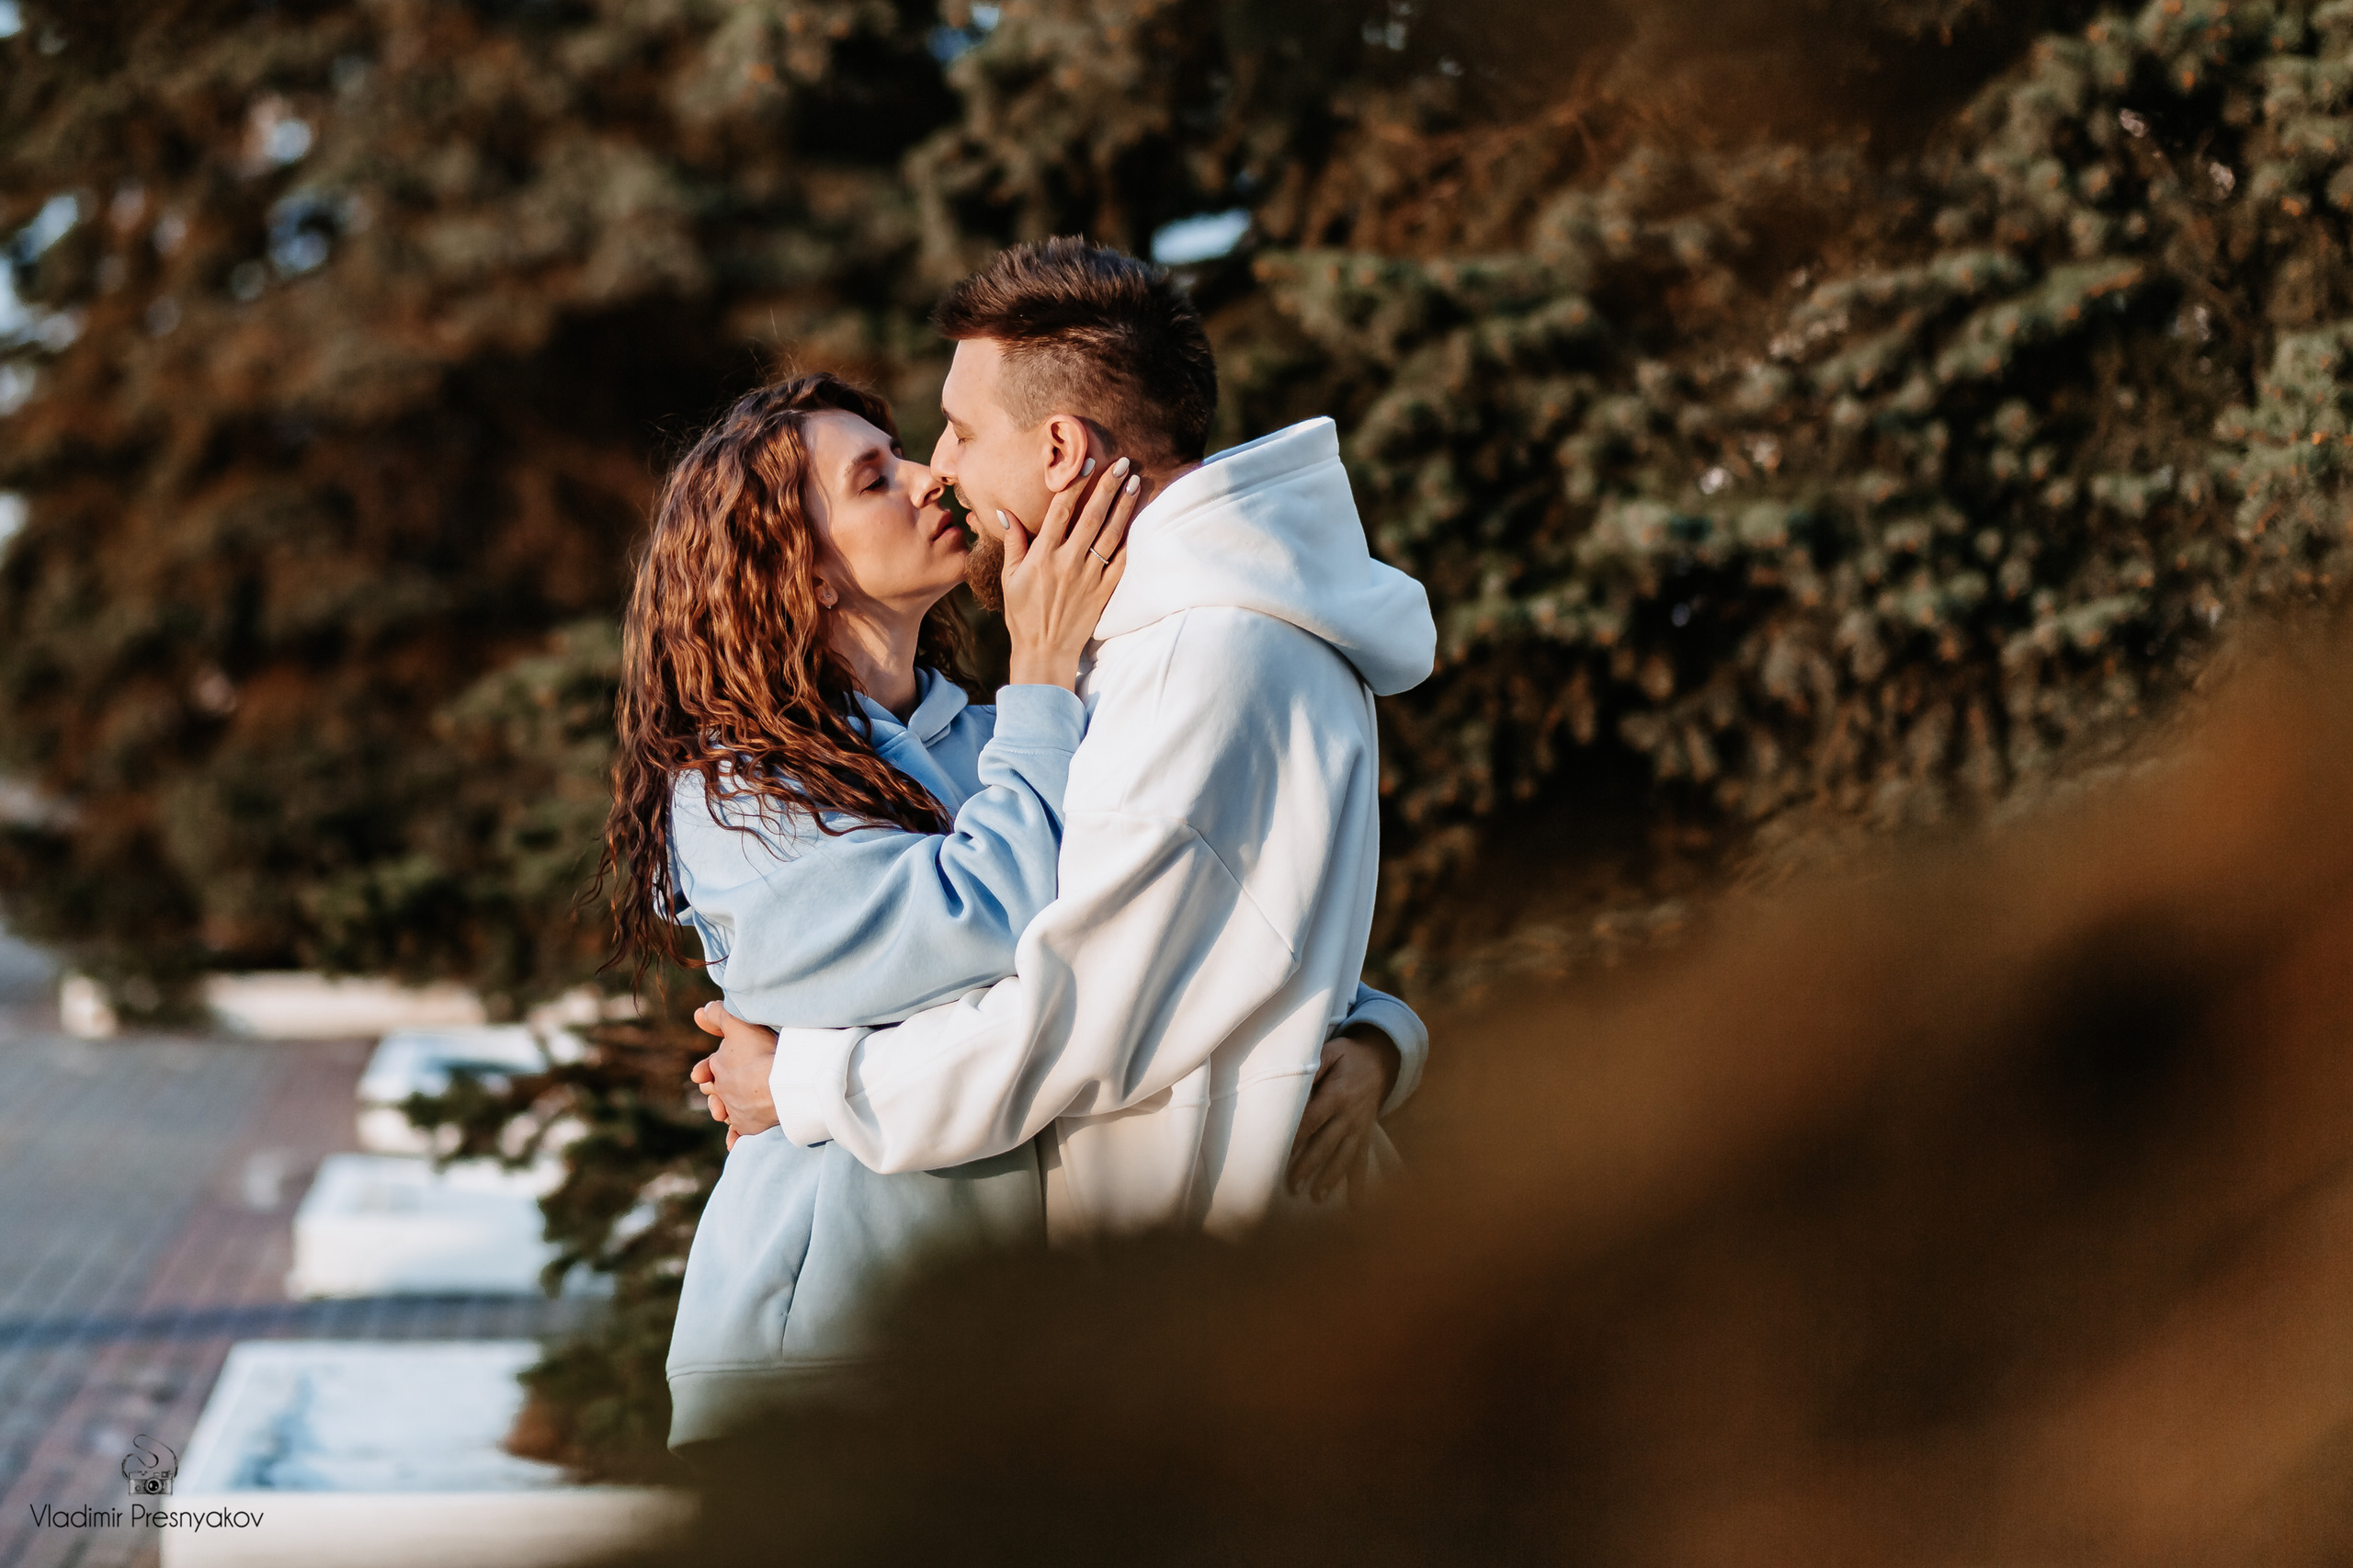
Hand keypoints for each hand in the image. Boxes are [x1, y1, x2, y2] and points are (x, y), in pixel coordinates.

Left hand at [694, 1001, 781, 1140]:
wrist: (778, 1086)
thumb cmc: (760, 1053)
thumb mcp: (738, 1024)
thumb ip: (718, 1015)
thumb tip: (698, 1012)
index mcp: (718, 1068)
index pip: (706, 1070)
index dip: (704, 1070)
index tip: (699, 1074)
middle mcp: (723, 1092)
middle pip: (715, 1093)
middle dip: (714, 1092)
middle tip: (716, 1091)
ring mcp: (736, 1111)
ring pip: (726, 1112)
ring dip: (725, 1111)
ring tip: (725, 1113)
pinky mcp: (749, 1127)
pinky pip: (738, 1134)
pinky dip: (734, 1138)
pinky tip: (732, 1143)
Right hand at [999, 455, 1142, 690]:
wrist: (1045, 651)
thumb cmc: (1023, 614)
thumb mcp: (1010, 578)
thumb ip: (1013, 543)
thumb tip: (1003, 512)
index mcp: (1042, 556)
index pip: (1061, 511)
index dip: (1075, 484)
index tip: (1088, 463)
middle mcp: (1067, 562)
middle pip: (1091, 516)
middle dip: (1108, 486)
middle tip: (1121, 463)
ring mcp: (1089, 577)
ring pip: (1111, 534)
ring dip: (1124, 506)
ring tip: (1134, 482)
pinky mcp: (1104, 592)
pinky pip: (1121, 561)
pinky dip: (1130, 540)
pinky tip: (1138, 520)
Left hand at [1286, 1026, 1401, 1203]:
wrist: (1382, 1061)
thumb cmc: (1349, 1057)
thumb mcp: (1331, 1052)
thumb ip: (1314, 1064)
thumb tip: (1293, 1077)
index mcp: (1337, 1094)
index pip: (1313, 1119)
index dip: (1299, 1136)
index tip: (1283, 1153)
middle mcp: (1349, 1115)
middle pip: (1326, 1143)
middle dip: (1309, 1165)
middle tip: (1292, 1185)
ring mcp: (1359, 1128)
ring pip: (1344, 1157)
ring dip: (1330, 1179)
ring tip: (1316, 1198)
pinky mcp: (1365, 1135)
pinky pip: (1362, 1161)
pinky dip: (1360, 1183)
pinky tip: (1356, 1204)